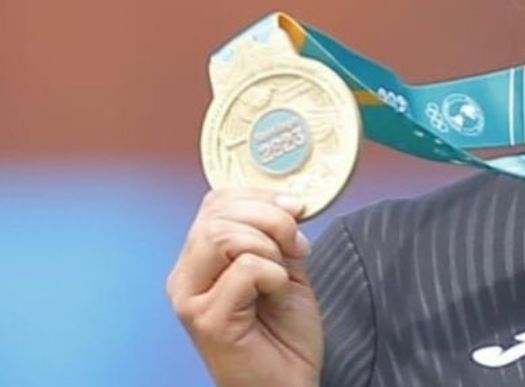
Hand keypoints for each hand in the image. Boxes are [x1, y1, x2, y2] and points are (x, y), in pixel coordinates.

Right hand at [166, 189, 321, 386]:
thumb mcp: (285, 269)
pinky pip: (246, 268)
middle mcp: (185, 277)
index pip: (217, 201)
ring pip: (224, 235)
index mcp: (200, 261)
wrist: (287, 384)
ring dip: (270, 247)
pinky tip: (276, 297)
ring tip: (282, 277)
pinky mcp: (207, 320)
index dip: (261, 197)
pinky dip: (274, 275)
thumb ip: (279, 235)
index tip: (297, 211)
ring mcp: (190, 299)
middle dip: (272, 219)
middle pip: (217, 213)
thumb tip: (291, 201)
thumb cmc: (284, 334)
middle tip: (296, 246)